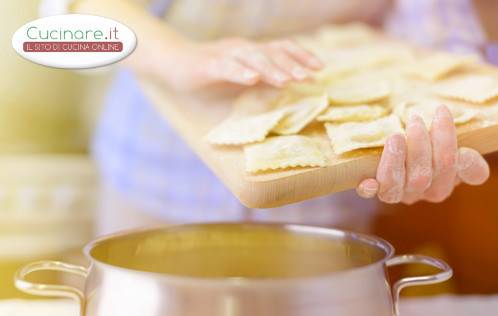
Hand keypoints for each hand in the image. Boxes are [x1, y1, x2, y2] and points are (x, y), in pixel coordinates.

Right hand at [161, 38, 322, 90]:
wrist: (173, 62)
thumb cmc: (210, 73)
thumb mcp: (242, 76)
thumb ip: (265, 78)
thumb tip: (295, 81)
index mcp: (251, 51)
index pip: (281, 48)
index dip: (301, 56)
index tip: (319, 68)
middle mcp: (241, 48)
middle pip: (270, 52)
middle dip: (291, 64)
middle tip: (307, 77)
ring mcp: (224, 54)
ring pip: (251, 58)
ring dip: (271, 69)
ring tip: (287, 81)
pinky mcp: (207, 65)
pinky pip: (226, 67)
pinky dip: (240, 72)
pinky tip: (252, 79)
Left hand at [357, 105, 489, 203]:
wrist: (397, 153)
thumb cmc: (429, 149)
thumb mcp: (449, 151)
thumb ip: (463, 159)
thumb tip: (466, 158)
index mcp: (443, 183)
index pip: (451, 166)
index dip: (446, 139)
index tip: (441, 111)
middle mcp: (420, 192)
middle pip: (422, 176)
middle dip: (420, 145)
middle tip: (414, 120)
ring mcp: (396, 193)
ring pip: (396, 185)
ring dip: (395, 160)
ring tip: (395, 137)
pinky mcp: (372, 189)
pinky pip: (368, 193)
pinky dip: (368, 189)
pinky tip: (367, 182)